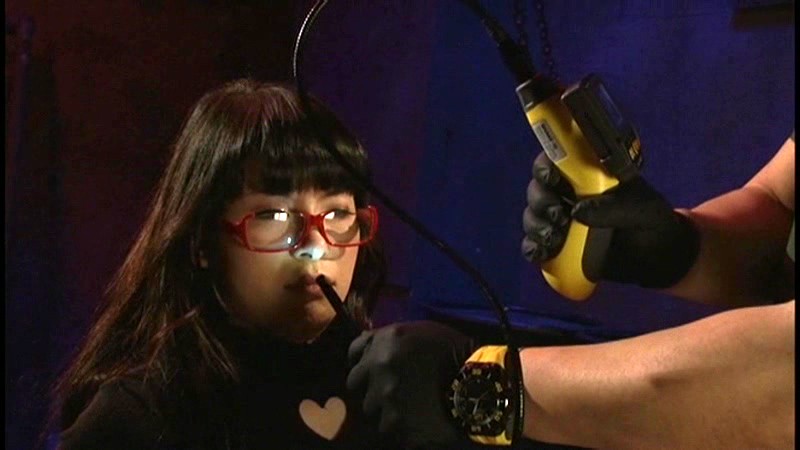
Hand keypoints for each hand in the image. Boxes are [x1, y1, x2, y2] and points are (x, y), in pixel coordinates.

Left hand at [346, 321, 475, 449]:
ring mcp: (384, 396)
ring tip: (402, 409)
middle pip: (354, 382)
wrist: (478, 384)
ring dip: (381, 407)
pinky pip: (386, 427)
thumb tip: (373, 345)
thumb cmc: (455, 353)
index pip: (354, 351)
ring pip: (369, 407)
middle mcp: (378, 366)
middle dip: (367, 386)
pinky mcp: (394, 422)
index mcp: (385, 340)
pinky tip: (411, 422)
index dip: (361, 360)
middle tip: (384, 391)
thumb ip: (392, 339)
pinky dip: (396, 426)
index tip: (368, 368)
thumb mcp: (423, 332)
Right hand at [522, 152, 699, 287]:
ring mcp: (560, 222)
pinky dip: (533, 248)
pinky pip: (534, 245)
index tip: (551, 177)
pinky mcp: (557, 248)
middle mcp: (568, 195)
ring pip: (532, 217)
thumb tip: (578, 211)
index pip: (555, 161)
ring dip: (537, 226)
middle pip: (537, 190)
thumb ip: (615, 208)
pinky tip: (542, 252)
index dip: (545, 166)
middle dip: (541, 201)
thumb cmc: (652, 223)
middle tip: (558, 214)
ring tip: (555, 237)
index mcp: (588, 176)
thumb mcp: (643, 210)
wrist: (658, 259)